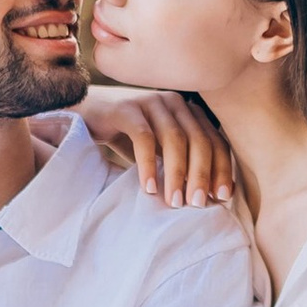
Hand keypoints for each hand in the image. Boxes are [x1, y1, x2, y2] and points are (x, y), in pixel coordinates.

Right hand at [78, 83, 233, 207]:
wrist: (84, 113)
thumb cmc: (125, 135)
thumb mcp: (159, 150)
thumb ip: (181, 163)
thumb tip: (208, 196)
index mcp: (188, 112)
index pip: (214, 140)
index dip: (221, 168)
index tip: (223, 197)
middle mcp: (173, 102)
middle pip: (198, 140)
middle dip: (201, 174)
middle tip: (198, 204)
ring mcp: (150, 102)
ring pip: (174, 139)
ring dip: (177, 173)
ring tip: (175, 201)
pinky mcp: (125, 108)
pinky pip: (143, 137)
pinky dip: (148, 164)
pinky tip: (149, 188)